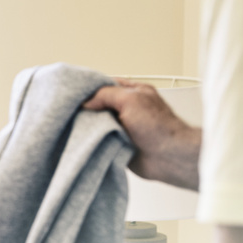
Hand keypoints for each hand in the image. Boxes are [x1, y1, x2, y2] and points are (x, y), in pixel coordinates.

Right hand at [82, 78, 200, 189]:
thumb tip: (87, 101)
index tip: (75, 94)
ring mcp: (124, 127)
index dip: (90, 88)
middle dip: (87, 109)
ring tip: (77, 127)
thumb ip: (106, 94)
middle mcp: (128, 109)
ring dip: (90, 128)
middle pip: (100, 105)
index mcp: (133, 92)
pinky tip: (87, 141)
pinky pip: (101, 141)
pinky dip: (94, 142)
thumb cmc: (159, 127)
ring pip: (98, 124)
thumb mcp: (130, 99)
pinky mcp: (120, 144)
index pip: (106, 85)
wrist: (169, 157)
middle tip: (72, 112)